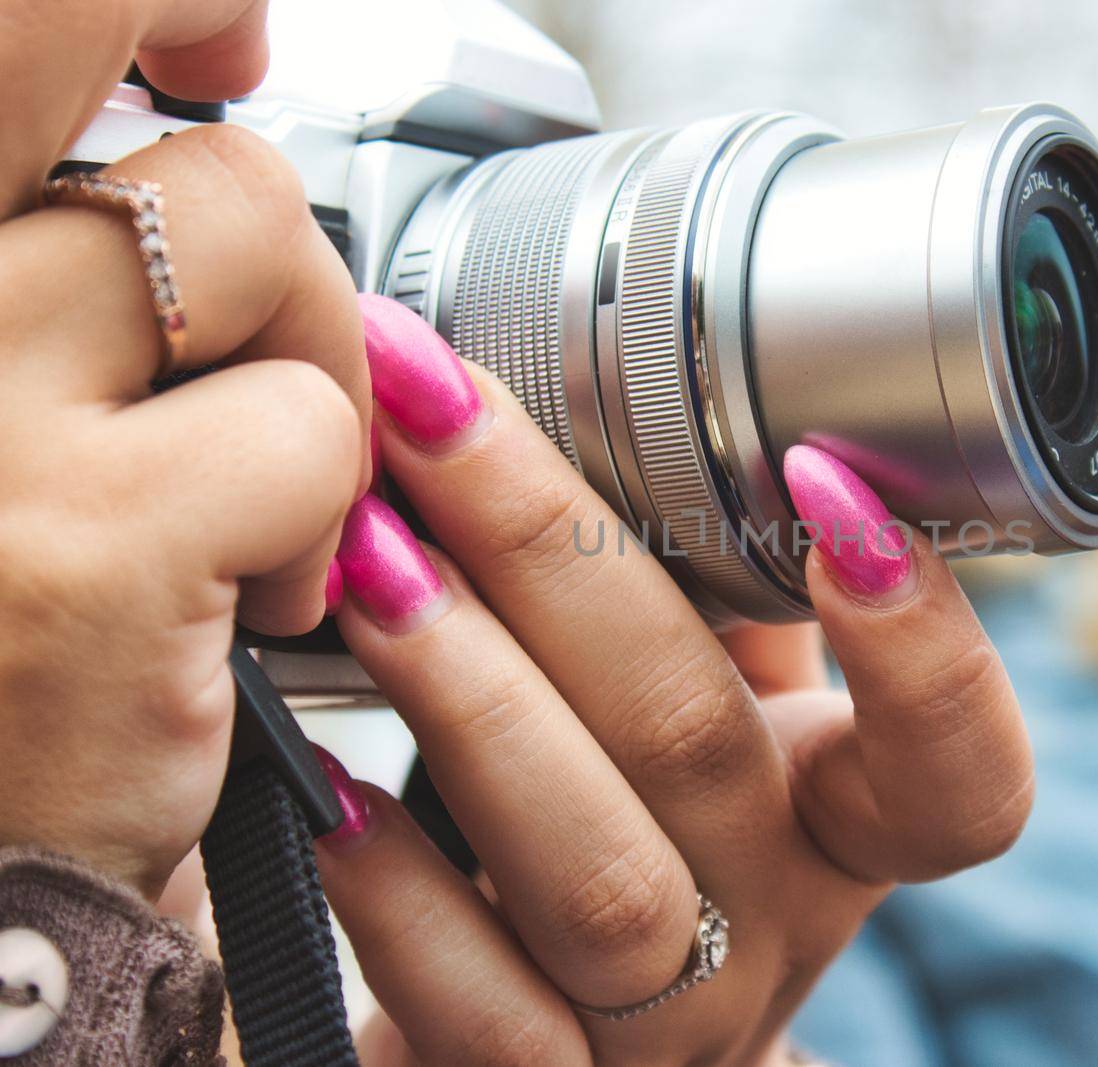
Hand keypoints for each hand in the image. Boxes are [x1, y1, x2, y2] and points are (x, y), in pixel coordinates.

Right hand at [0, 0, 369, 897]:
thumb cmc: (12, 681)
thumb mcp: (34, 456)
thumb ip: (100, 339)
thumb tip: (249, 236)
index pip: (87, 122)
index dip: (211, 209)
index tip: (240, 302)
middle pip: (206, 172)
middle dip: (291, 299)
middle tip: (268, 435)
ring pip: (262, 249)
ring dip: (308, 402)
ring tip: (250, 541)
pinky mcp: (82, 541)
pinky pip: (309, 431)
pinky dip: (322, 519)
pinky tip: (253, 615)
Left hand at [314, 300, 1032, 1064]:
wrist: (560, 1037)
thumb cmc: (634, 823)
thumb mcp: (710, 712)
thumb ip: (702, 598)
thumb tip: (605, 393)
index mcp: (842, 820)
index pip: (960, 773)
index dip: (924, 644)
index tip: (823, 478)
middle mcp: (775, 921)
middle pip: (703, 748)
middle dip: (560, 558)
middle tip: (437, 408)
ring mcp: (667, 1022)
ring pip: (602, 879)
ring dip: (475, 700)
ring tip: (368, 565)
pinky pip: (486, 1013)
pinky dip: (403, 897)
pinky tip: (328, 792)